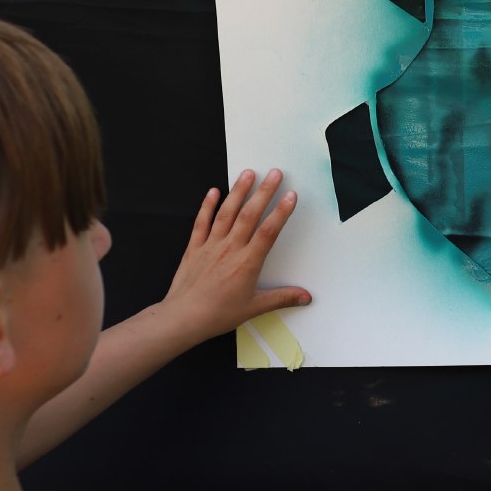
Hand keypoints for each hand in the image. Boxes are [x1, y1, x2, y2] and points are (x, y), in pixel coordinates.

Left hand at [157, 169, 310, 342]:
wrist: (184, 317)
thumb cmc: (219, 314)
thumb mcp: (255, 307)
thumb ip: (282, 298)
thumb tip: (306, 297)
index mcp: (247, 262)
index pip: (268, 231)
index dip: (281, 212)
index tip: (291, 194)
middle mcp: (230, 248)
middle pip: (249, 214)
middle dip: (264, 191)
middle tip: (275, 173)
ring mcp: (211, 245)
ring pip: (227, 213)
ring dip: (238, 191)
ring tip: (248, 173)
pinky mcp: (194, 247)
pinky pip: (202, 222)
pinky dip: (207, 205)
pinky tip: (213, 191)